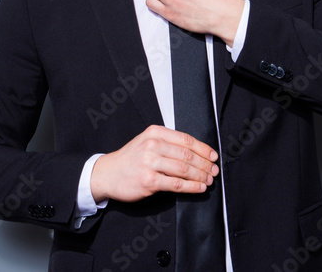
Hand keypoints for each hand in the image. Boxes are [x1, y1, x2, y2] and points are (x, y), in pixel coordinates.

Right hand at [90, 125, 218, 202]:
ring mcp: (150, 163)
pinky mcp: (149, 181)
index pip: (186, 140)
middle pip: (187, 155)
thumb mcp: (147, 142)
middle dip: (205, 164)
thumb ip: (168, 143)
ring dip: (201, 175)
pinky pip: (177, 184)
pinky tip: (200, 188)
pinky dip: (192, 187)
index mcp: (155, 133)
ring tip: (209, 180)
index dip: (203, 149)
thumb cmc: (130, 159)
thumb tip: (197, 152)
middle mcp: (152, 145)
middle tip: (214, 170)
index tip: (213, 156)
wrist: (107, 174)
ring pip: (184, 169)